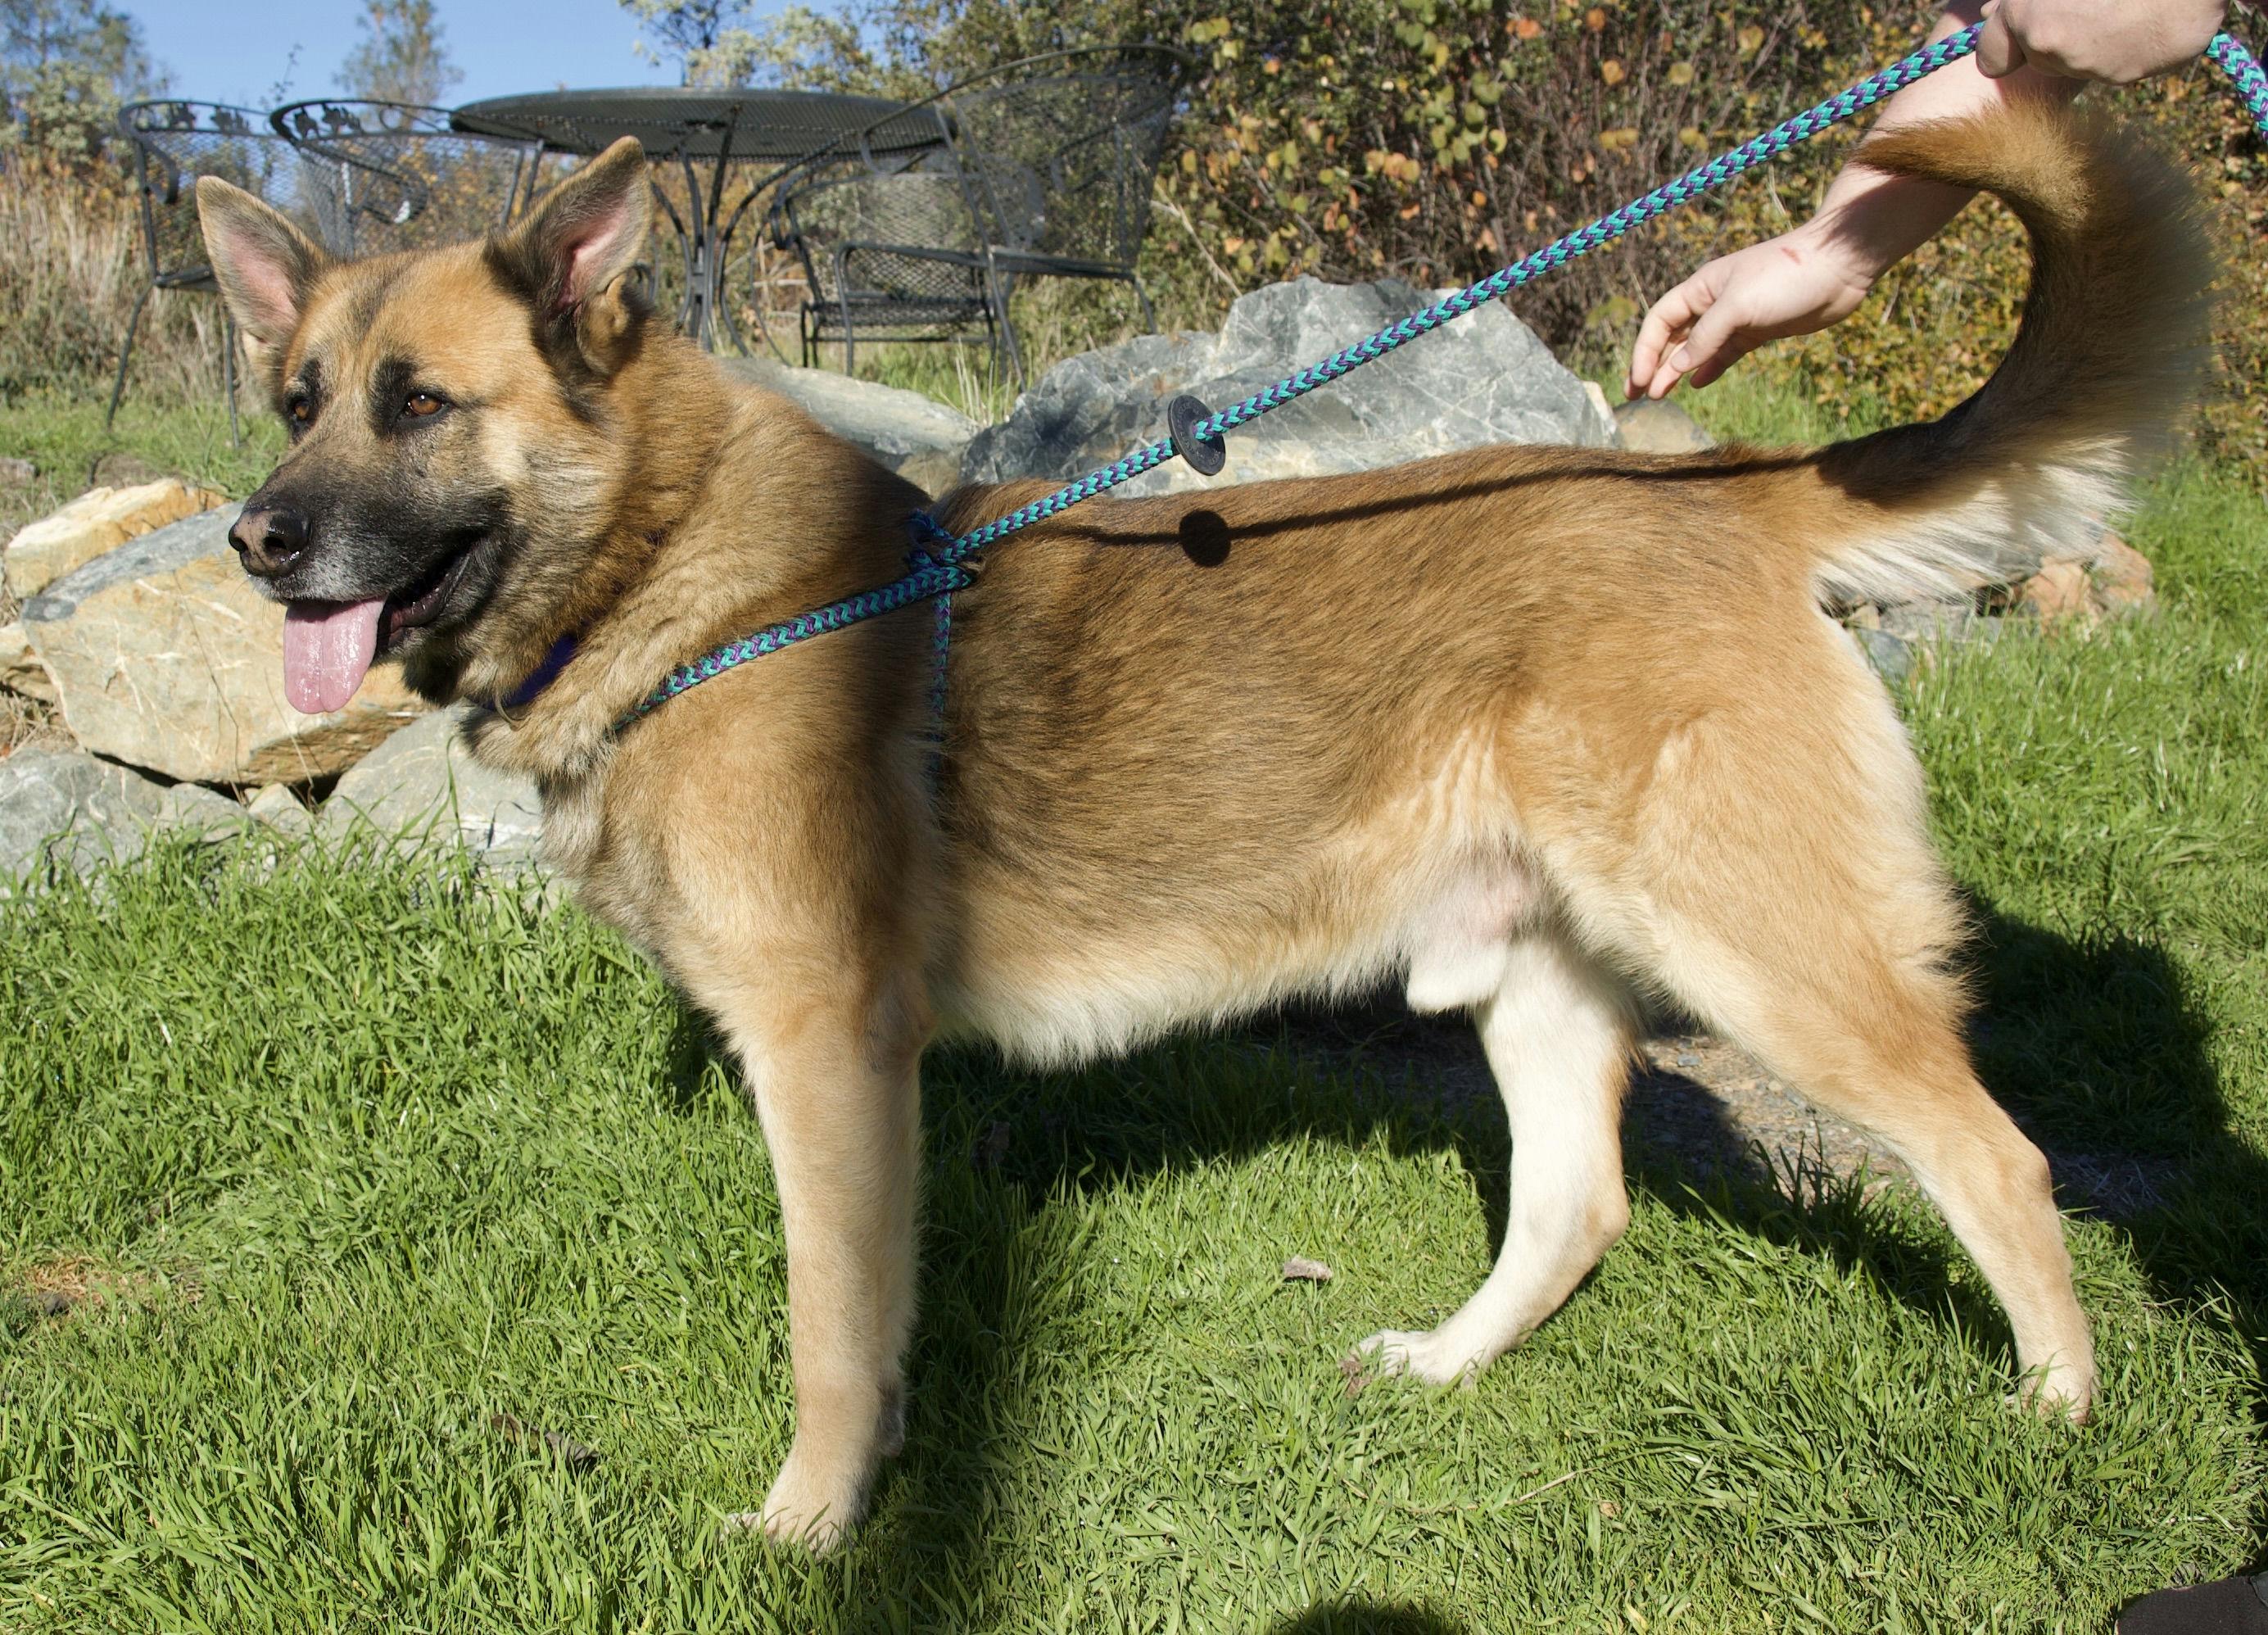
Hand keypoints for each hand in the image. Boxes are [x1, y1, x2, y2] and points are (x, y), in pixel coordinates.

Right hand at [1625, 224, 1876, 398]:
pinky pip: (1725, 353)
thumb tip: (1678, 368)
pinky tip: (1698, 383)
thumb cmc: (1786, 276)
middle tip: (1637, 396)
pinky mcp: (1759, 330)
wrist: (1839, 267)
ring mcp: (1737, 317)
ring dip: (1677, 371)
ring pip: (1697, 349)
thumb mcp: (1738, 306)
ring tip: (1661, 395)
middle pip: (1672, 337)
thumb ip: (1705, 338)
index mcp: (1702, 288)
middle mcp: (1714, 302)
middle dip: (1652, 365)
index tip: (1638, 382)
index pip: (1660, 321)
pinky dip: (1709, 368)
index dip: (1644, 351)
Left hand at [1976, 0, 2225, 82]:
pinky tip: (2141, 17)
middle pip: (2036, 57)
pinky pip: (2111, 65)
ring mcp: (2087, 65)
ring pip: (2073, 63)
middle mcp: (2050, 47)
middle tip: (2087, 2)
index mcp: (2026, 15)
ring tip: (2119, 4)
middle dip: (2052, 35)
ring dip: (2088, 41)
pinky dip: (2121, 46)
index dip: (2004, 43)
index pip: (1990, 55)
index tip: (2017, 33)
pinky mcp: (2122, 75)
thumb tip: (1990, 10)